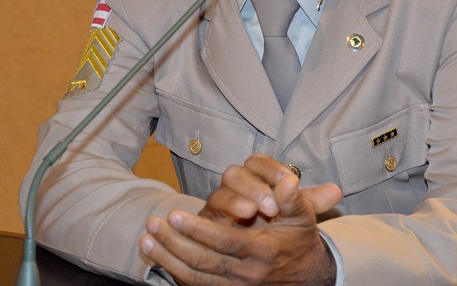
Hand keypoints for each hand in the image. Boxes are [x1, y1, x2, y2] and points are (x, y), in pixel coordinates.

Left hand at [138, 154, 341, 284]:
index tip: (175, 214)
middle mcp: (247, 274)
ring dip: (167, 258)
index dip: (198, 230)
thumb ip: (293, 198)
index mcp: (263, 252)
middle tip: (153, 223)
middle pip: (203, 261)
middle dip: (174, 243)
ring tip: (146, 239)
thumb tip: (288, 180)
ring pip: (194, 277)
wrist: (309, 276)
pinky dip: (174, 272)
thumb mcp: (303, 217)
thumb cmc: (300, 240)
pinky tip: (158, 256)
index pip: (225, 242)